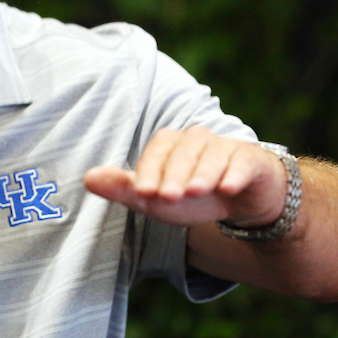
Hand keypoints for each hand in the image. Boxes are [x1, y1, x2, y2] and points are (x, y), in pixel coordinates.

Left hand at [83, 127, 287, 228]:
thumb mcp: (156, 198)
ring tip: (196, 191)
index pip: (156, 153)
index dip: (149, 172)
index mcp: (168, 144)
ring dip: (202, 174)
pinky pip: (242, 163)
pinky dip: (235, 174)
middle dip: (174, 176)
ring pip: (211, 156)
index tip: (143, 193)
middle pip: (183, 154)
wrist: (240, 198)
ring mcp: (224, 147)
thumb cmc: (189, 195)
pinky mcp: (250, 159)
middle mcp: (196, 139)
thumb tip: (87, 178)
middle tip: (167, 197)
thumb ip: (123, 189)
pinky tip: (229, 188)